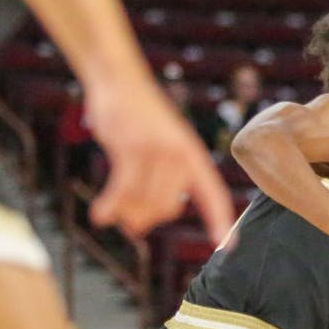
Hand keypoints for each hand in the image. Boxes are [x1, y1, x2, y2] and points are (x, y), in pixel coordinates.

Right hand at [83, 75, 232, 243]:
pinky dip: (111, 205)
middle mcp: (181, 156)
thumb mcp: (160, 147)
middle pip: (168, 207)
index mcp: (195, 157)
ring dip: (126, 214)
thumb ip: (157, 182)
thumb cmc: (139, 121)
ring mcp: (157, 151)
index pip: (214, 195)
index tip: (228, 246)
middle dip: (148, 220)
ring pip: (145, 201)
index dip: (220, 221)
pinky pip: (123, 188)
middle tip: (132, 226)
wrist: (120, 81)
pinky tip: (100, 217)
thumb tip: (137, 225)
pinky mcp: (131, 147)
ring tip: (111, 217)